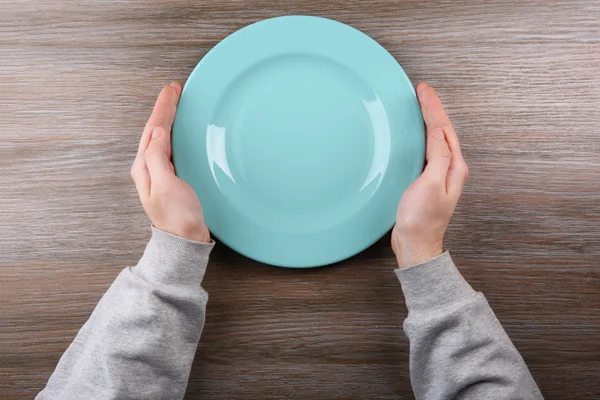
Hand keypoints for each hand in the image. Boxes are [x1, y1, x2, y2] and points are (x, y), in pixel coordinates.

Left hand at [130, 82, 209, 242]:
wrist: (185, 240)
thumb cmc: (177, 217)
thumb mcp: (166, 185)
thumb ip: (157, 157)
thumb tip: (156, 131)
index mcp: (144, 166)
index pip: (153, 129)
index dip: (163, 107)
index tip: (172, 90)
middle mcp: (149, 167)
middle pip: (155, 129)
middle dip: (164, 108)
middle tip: (174, 89)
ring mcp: (160, 172)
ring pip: (161, 136)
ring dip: (168, 118)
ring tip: (175, 103)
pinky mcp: (172, 177)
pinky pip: (170, 147)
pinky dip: (174, 132)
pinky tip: (178, 131)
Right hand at [392, 82, 468, 267]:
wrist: (415, 244)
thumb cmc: (421, 219)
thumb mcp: (429, 184)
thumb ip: (438, 157)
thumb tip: (438, 133)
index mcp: (453, 167)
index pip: (442, 129)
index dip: (432, 107)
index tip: (423, 90)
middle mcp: (450, 168)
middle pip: (442, 130)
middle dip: (433, 108)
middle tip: (423, 90)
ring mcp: (439, 174)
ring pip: (436, 138)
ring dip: (429, 119)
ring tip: (422, 103)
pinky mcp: (428, 180)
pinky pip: (428, 149)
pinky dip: (424, 135)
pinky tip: (419, 133)